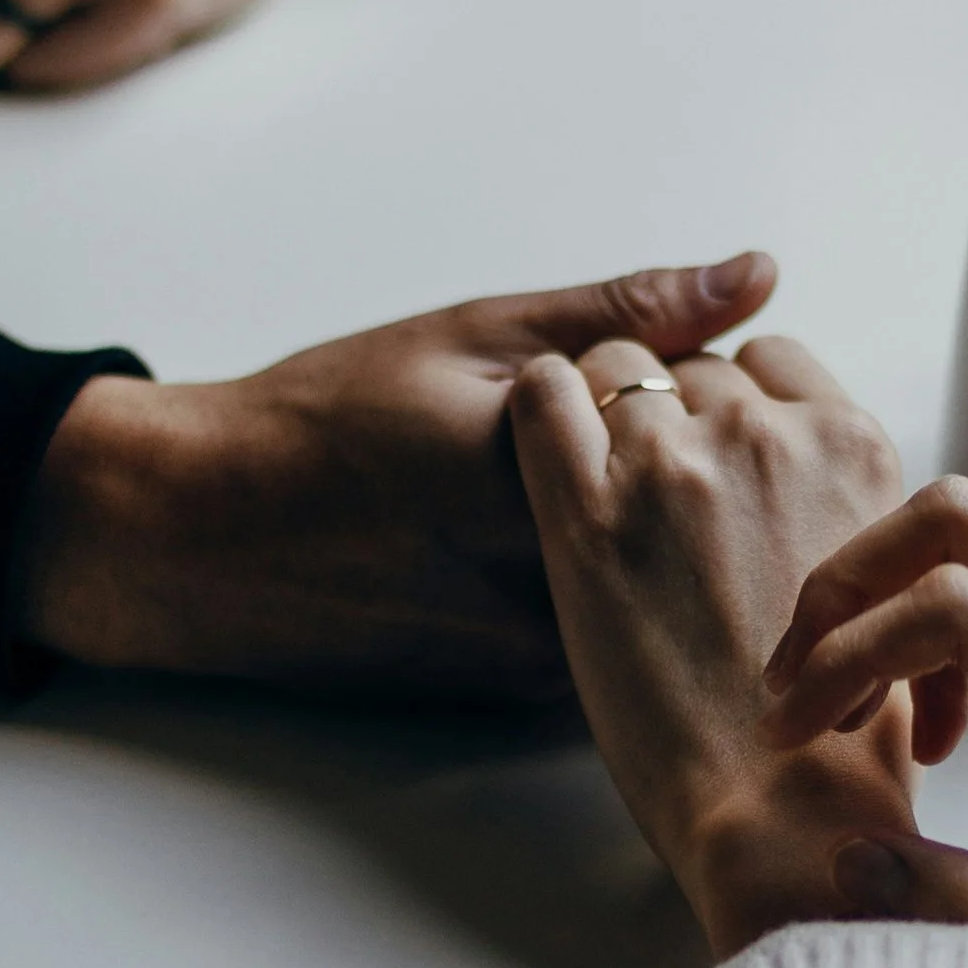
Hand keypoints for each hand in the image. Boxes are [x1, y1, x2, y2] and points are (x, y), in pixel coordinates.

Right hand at [21, 254, 779, 695]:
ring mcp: (558, 652)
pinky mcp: (540, 693)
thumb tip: (757, 274)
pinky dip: (626, 591)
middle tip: (603, 433)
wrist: (211, 542)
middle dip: (697, 469)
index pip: (721, 428)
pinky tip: (547, 553)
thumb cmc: (330, 424)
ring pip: (676, 585)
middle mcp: (570, 584)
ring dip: (668, 538)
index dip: (698, 390)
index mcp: (563, 478)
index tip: (641, 373)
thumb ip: (627, 312)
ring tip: (560, 496)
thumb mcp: (476, 335)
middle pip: (713, 518)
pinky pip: (630, 633)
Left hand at [508, 336, 915, 955]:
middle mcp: (769, 437)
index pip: (774, 360)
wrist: (781, 810)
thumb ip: (847, 509)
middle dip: (669, 413)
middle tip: (652, 496)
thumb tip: (812, 490)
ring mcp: (676, 465)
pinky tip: (543, 456)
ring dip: (602, 413)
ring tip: (598, 490)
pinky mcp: (587, 512)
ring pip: (617, 366)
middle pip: (693, 366)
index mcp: (852, 448)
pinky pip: (542, 392)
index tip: (714, 453)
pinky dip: (539, 407)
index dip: (734, 400)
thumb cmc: (839, 731)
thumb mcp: (886, 586)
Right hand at [759, 476, 967, 967]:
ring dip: (889, 603)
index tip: (796, 737)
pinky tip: (937, 736)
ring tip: (853, 721)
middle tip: (800, 696)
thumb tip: (848, 865)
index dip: (847, 656)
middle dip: (849, 585)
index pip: (955, 606)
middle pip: (958, 518)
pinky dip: (939, 630)